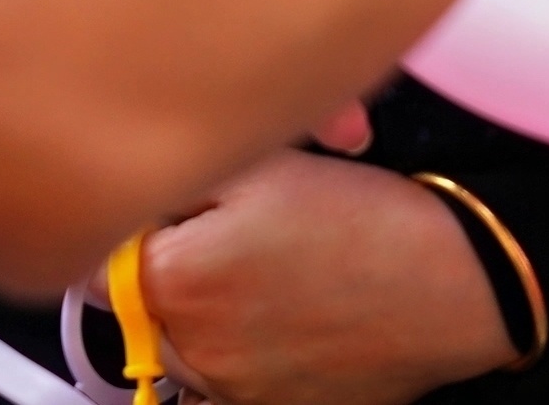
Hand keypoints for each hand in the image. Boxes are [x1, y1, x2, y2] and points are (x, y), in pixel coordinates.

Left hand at [137, 151, 517, 404]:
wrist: (449, 283)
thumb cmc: (363, 219)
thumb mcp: (262, 165)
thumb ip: (178, 182)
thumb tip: (134, 196)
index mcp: (175, 279)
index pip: (99, 265)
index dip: (134, 231)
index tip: (167, 217)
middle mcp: (192, 348)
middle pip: (138, 313)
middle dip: (170, 276)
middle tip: (232, 241)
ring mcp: (232, 392)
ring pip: (182, 353)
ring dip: (203, 319)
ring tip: (268, 279)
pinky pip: (225, 389)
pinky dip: (240, 359)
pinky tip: (283, 320)